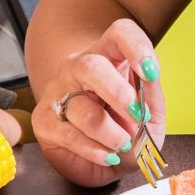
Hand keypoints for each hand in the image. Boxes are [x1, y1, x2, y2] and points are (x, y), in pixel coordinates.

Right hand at [32, 18, 164, 187]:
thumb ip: (151, 96)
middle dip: (117, 93)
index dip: (136, 47)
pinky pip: (70, 134)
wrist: (101, 161)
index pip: (120, 34)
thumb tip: (149, 78)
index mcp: (109, 56)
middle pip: (91, 66)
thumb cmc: (127, 131)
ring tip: (123, 144)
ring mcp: (57, 91)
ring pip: (83, 109)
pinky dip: (95, 149)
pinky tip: (107, 154)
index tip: (151, 72)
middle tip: (137, 116)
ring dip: (110, 133)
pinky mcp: (43, 120)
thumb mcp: (151, 116)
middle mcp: (79, 67)